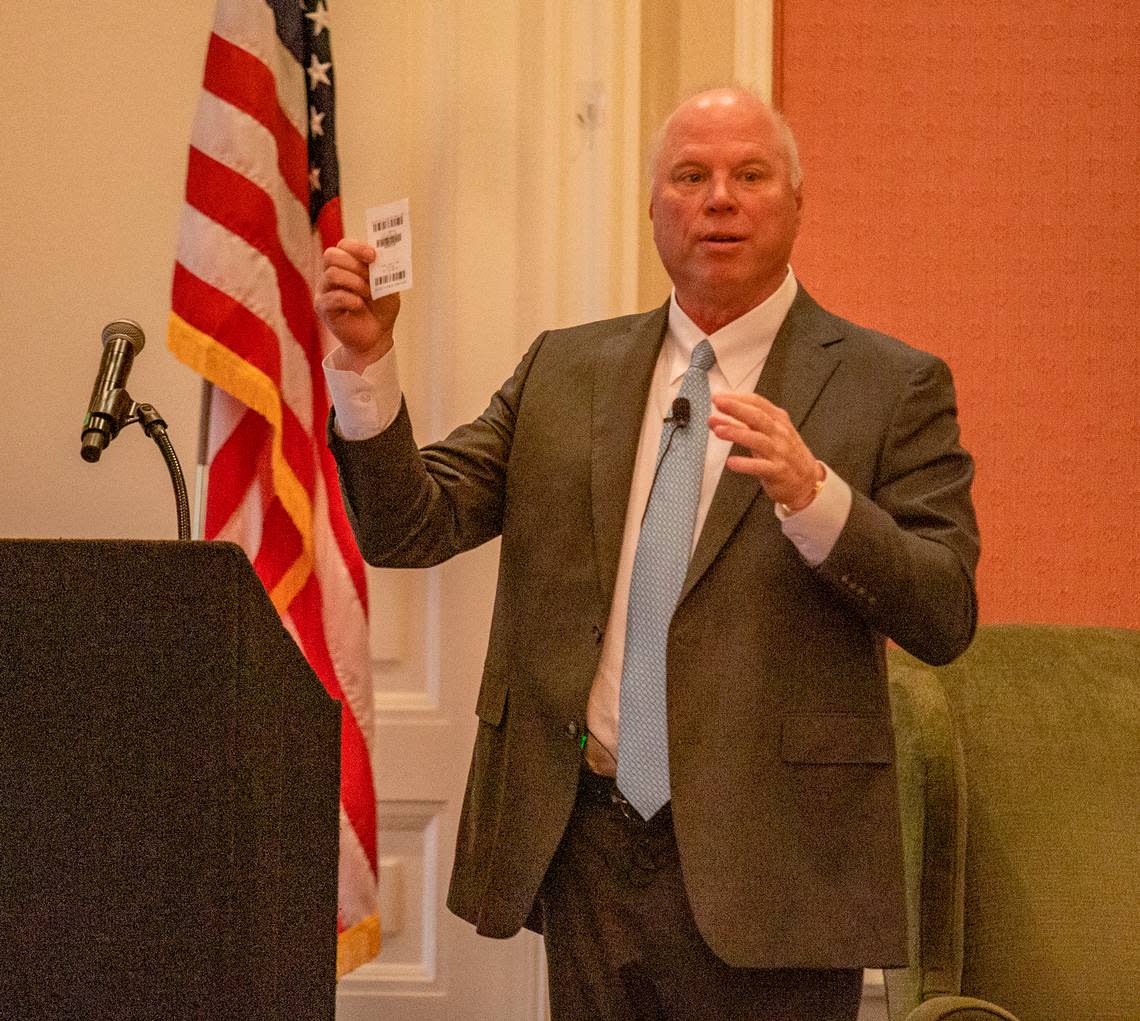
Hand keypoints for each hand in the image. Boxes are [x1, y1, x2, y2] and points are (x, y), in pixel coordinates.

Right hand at [315, 238, 400, 370]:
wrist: (377, 338)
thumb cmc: (381, 310)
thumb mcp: (389, 287)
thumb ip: (385, 271)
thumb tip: (384, 255)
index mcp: (347, 265)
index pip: (343, 245)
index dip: (357, 247)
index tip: (373, 257)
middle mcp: (332, 274)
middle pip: (331, 255)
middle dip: (355, 264)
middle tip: (371, 278)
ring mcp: (325, 291)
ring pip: (331, 274)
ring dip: (355, 283)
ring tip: (368, 294)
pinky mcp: (323, 308)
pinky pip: (332, 297)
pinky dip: (349, 299)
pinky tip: (359, 306)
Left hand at [709, 392, 824, 510]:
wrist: (808, 481)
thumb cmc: (784, 455)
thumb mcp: (765, 436)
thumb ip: (740, 427)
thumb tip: (715, 419)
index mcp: (777, 421)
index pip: (757, 403)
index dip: (737, 398)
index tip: (718, 396)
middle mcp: (779, 433)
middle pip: (758, 417)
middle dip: (736, 408)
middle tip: (718, 403)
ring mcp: (780, 452)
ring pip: (758, 439)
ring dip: (737, 433)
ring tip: (718, 430)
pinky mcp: (779, 471)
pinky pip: (761, 467)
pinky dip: (746, 464)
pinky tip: (731, 462)